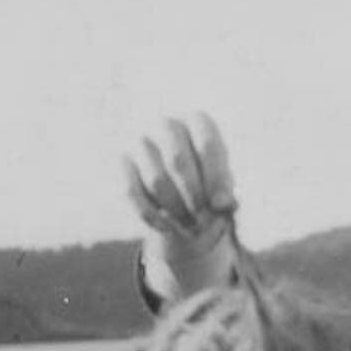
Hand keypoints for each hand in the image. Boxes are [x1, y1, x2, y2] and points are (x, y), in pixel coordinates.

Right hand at [126, 113, 237, 286]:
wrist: (179, 189)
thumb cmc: (207, 184)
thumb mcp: (222, 186)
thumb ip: (226, 193)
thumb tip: (223, 204)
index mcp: (198, 122)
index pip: (207, 145)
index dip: (215, 178)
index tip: (220, 206)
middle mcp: (167, 125)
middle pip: (178, 161)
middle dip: (194, 197)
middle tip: (203, 221)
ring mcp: (142, 142)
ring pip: (156, 180)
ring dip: (176, 210)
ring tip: (190, 227)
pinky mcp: (124, 163)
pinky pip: (132, 193)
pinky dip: (151, 215)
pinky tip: (166, 228)